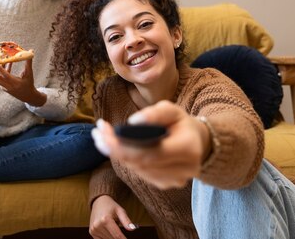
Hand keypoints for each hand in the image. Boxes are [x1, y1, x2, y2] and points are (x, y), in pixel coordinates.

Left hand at [0, 57, 45, 106]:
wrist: (28, 96)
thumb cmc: (29, 84)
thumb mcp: (29, 74)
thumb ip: (28, 63)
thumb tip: (31, 51)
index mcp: (14, 83)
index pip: (4, 75)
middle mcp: (7, 86)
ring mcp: (4, 87)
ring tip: (0, 58)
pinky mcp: (3, 87)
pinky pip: (0, 77)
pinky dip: (1, 70)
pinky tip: (8, 63)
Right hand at [89, 195, 136, 238]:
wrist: (99, 202)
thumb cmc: (111, 206)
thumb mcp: (120, 211)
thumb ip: (126, 221)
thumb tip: (133, 229)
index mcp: (106, 219)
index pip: (117, 235)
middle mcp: (98, 225)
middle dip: (119, 238)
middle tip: (122, 235)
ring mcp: (94, 229)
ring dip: (113, 238)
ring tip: (114, 229)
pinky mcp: (92, 232)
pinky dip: (107, 238)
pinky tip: (109, 232)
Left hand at [92, 101, 208, 188]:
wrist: (198, 142)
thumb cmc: (181, 123)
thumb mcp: (171, 110)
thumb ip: (153, 114)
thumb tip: (131, 124)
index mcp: (187, 148)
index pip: (150, 153)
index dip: (124, 147)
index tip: (104, 133)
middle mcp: (183, 169)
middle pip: (140, 163)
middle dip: (114, 148)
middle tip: (97, 132)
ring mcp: (174, 180)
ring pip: (137, 169)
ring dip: (116, 154)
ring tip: (100, 136)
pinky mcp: (165, 184)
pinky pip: (140, 173)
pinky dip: (125, 160)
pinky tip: (113, 147)